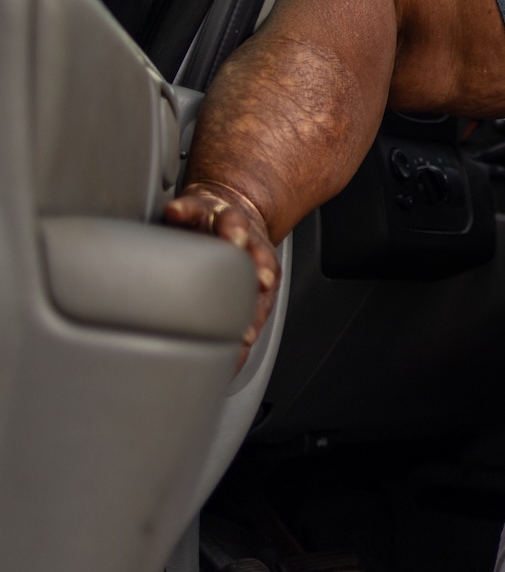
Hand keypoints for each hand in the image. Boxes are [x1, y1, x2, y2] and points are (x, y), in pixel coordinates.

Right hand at [163, 181, 280, 369]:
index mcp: (255, 269)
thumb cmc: (233, 255)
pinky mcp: (199, 205)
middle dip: (258, 267)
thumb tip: (229, 369)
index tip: (245, 336)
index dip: (253, 316)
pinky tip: (175, 213)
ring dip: (235, 230)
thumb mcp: (241, 289)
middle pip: (256, 255)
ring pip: (233, 223)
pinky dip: (185, 208)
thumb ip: (237, 324)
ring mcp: (222, 223)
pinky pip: (191, 205)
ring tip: (232, 236)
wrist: (234, 202)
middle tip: (258, 282)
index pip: (261, 294)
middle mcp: (244, 245)